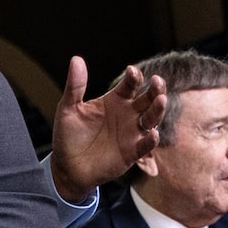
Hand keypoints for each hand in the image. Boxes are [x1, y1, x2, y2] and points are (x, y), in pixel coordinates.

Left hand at [49, 58, 166, 200]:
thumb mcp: (68, 109)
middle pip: (148, 98)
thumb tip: (76, 59)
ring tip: (160, 100)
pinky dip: (151, 140)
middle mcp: (128, 114)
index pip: (131, 84)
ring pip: (152, 118)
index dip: (134, 76)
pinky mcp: (132, 153)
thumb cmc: (68, 136)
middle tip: (157, 81)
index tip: (131, 71)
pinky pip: (145, 145)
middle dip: (155, 89)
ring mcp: (132, 133)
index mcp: (116, 99)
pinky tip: (153, 134)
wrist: (66, 167)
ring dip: (158, 109)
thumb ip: (75, 86)